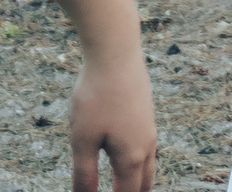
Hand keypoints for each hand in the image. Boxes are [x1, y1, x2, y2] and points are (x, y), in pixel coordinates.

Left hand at [68, 49, 157, 190]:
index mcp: (131, 158)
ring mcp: (149, 129)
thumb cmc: (96, 96)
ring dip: (138, 181)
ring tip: (125, 186)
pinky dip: (139, 163)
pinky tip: (127, 156)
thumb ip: (84, 174)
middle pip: (144, 185)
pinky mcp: (146, 114)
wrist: (116, 52)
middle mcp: (146, 146)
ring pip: (148, 166)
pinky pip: (147, 148)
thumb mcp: (82, 139)